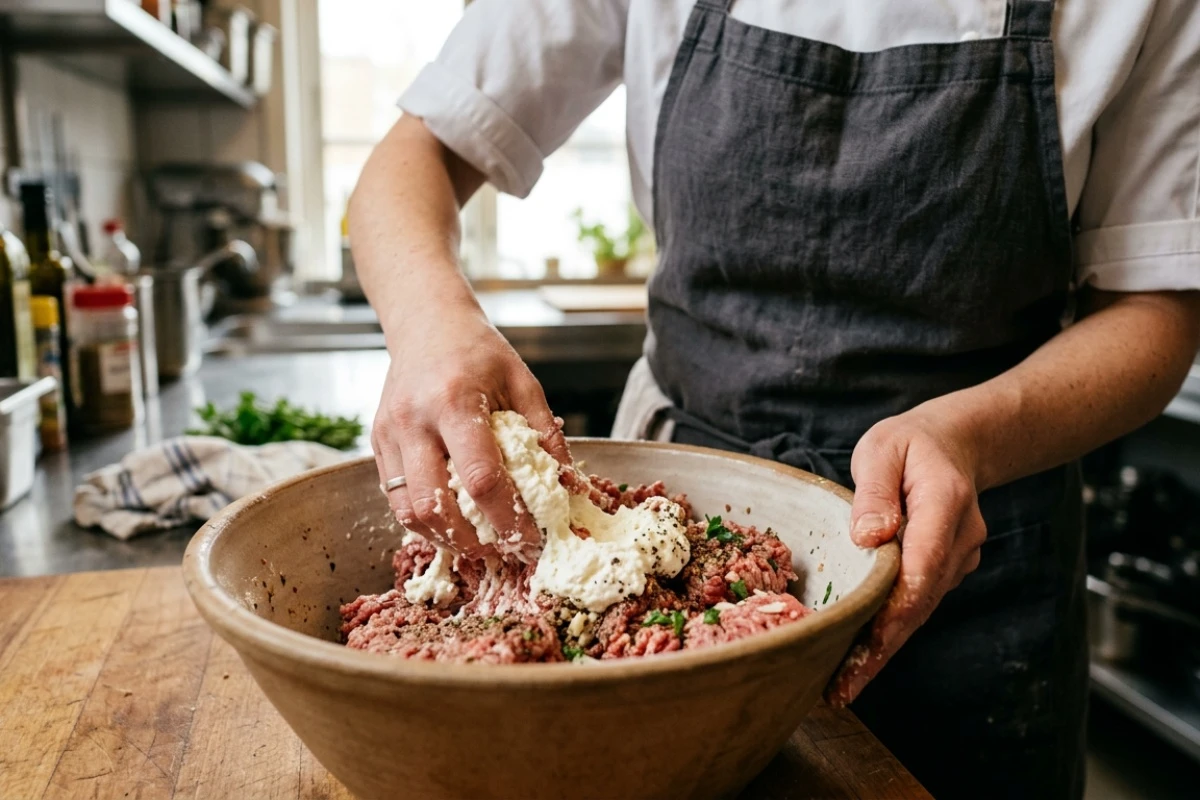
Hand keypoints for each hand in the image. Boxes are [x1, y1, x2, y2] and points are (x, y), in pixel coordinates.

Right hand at [370, 298, 568, 557]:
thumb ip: (545, 434)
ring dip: (443, 538)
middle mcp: (415, 421)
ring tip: (476, 543)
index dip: (507, 518)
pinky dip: (424, 520)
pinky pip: (395, 498)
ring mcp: (389, 434)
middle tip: (501, 549)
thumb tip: (567, 487)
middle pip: (434, 505)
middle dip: (470, 541)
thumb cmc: (479, 352)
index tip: (531, 536)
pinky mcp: (377, 444)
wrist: (426, 323)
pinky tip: (452, 522)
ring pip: (407, 511)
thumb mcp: (523, 382)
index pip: (480, 478)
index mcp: (456, 402)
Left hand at [826, 405, 986, 705]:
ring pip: (918, 611)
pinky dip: (888, 631)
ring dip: (882, 649)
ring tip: (841, 686)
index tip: (866, 644)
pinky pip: (916, 605)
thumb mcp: (883, 449)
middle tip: (842, 689)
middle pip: (920, 604)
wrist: (956, 445)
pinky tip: (857, 657)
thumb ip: (875, 491)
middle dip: (882, 649)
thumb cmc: (911, 446)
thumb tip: (869, 536)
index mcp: (945, 505)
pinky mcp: (946, 571)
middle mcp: (960, 540)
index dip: (894, 610)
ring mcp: (958, 559)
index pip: (923, 566)